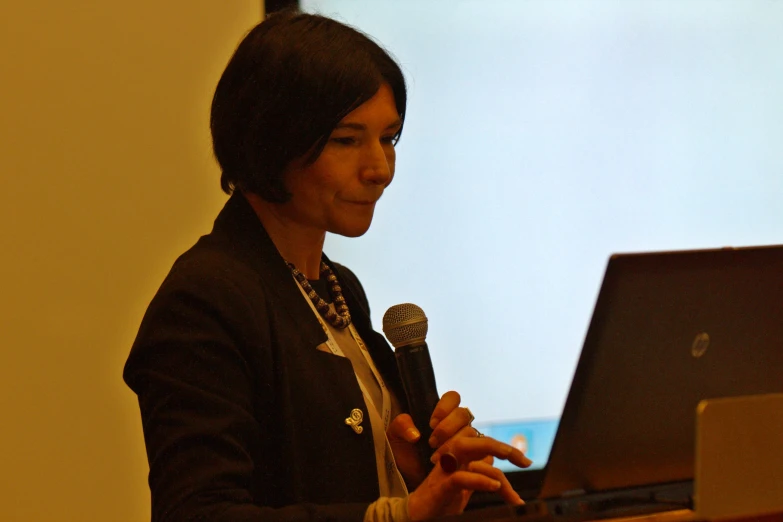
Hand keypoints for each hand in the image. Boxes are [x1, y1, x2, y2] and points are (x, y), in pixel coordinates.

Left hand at [387, 391, 474, 485]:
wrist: (405, 477)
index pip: (453, 398)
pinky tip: (450, 465)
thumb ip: (401, 425)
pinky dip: (466, 457)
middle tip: (431, 442)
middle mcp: (456, 425)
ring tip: (435, 458)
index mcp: (440, 414)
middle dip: (448, 428)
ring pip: (471, 432)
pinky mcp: (471, 458)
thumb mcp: (394, 435)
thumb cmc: (401, 452)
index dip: (445, 407)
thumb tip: (415, 434)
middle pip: (463, 414)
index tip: (431, 423)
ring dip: (454, 444)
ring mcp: (465, 441)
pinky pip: (480, 452)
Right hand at [407, 435, 532, 520]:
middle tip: (525, 460)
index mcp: (458, 457)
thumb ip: (477, 474)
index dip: (507, 454)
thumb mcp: (464, 487)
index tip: (526, 462)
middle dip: (502, 445)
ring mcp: (443, 471)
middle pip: (474, 438)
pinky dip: (478, 480)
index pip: (484, 448)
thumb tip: (495, 464)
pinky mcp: (439, 487)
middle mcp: (450, 459)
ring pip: (464, 446)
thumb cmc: (440, 501)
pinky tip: (494, 486)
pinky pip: (459, 477)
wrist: (415, 516)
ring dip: (490, 448)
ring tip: (511, 458)